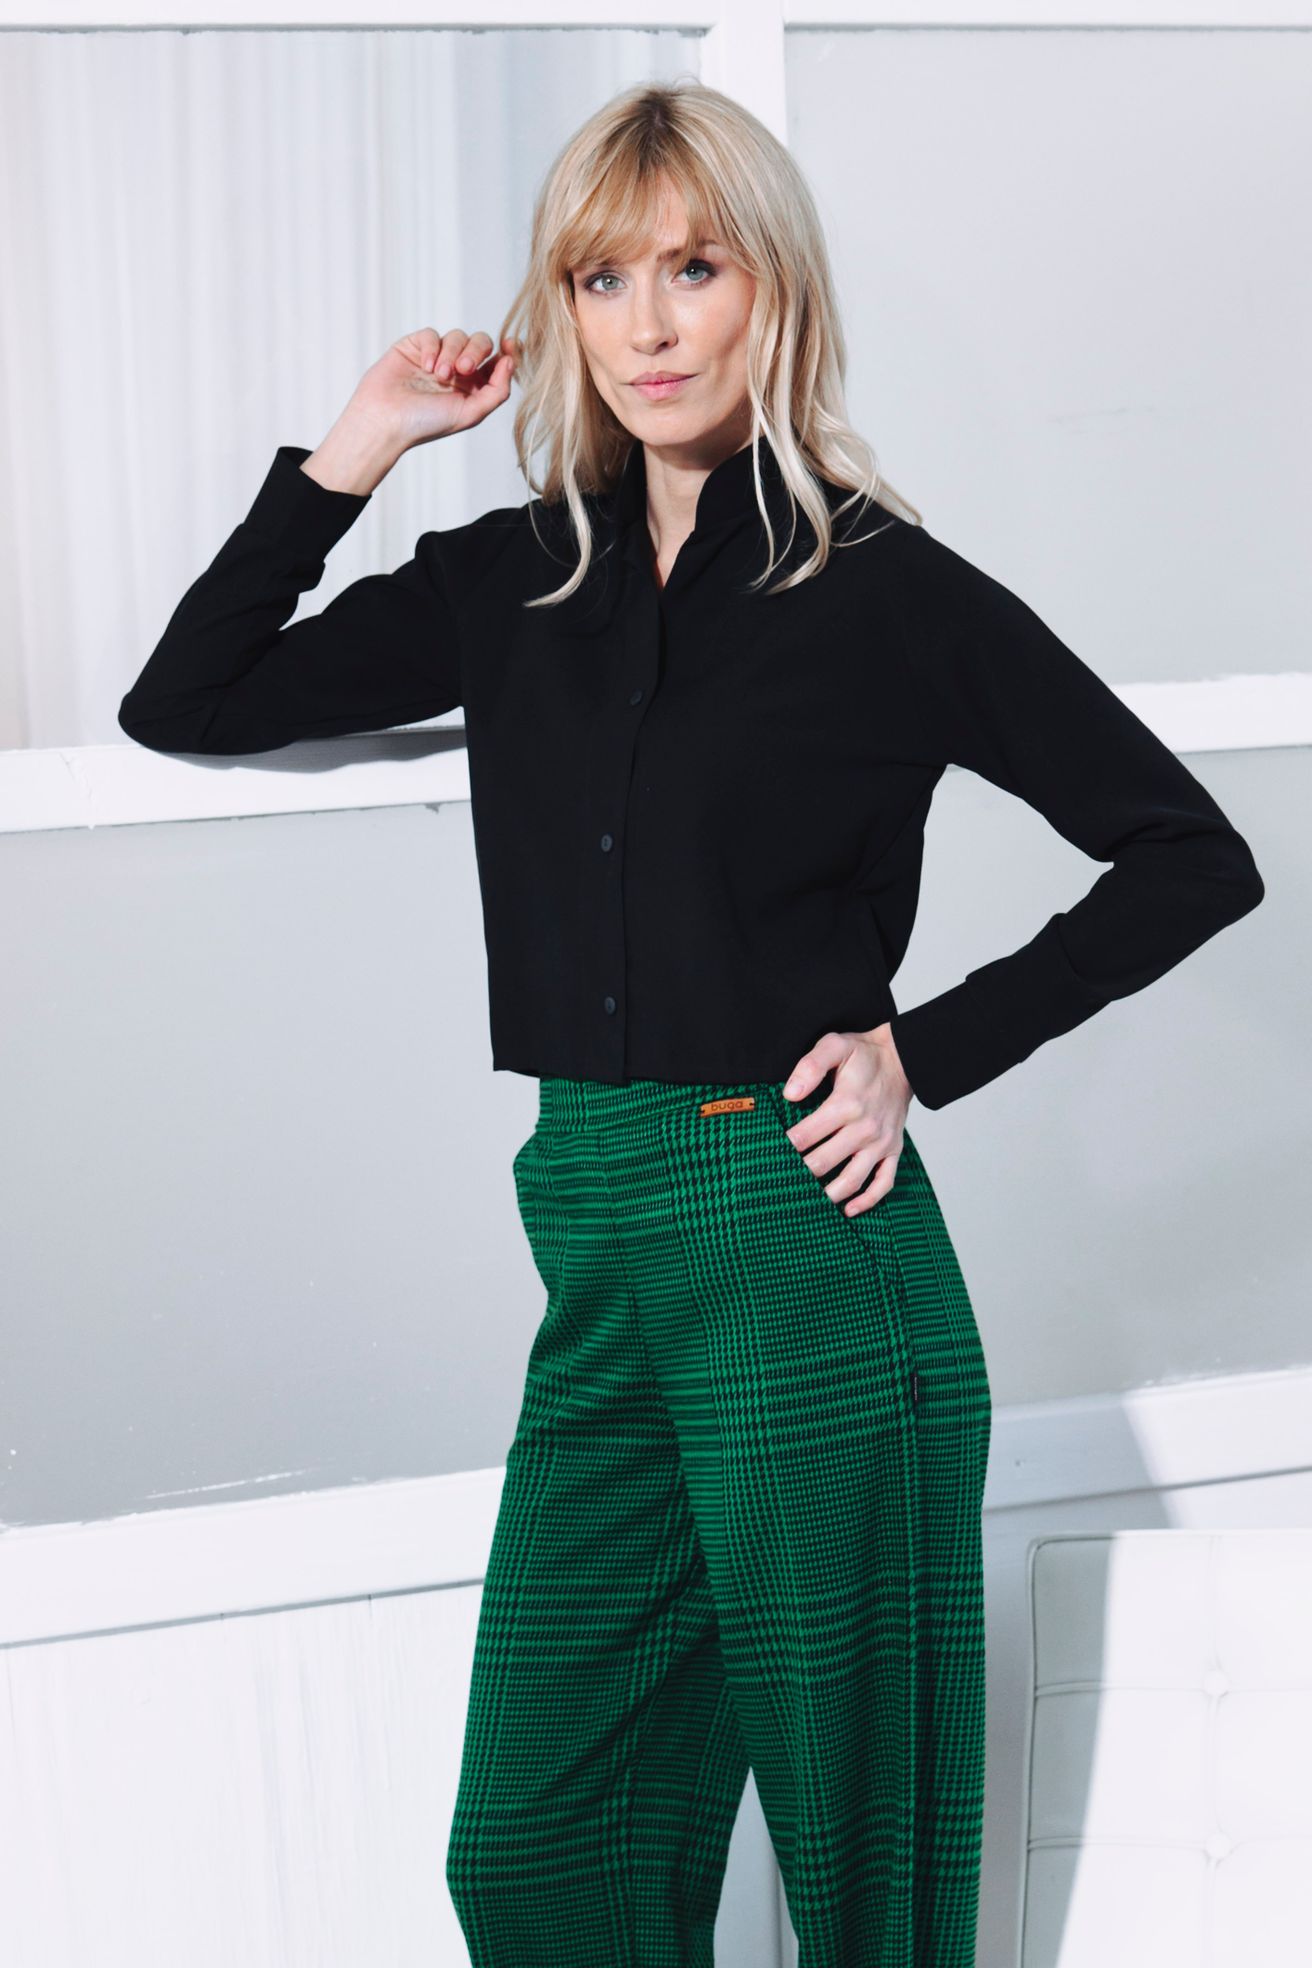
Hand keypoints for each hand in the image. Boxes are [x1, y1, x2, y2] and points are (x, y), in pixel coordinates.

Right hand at [345, 325, 518, 453]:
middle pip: (480, 343)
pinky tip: (425, 367)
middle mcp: (457, 371)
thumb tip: (510, 361)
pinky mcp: (414, 347)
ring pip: (457, 336)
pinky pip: (431, 334)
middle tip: (462, 369)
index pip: (497, 362)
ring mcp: (436, 358)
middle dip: (475, 352)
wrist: (386, 420)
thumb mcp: (471, 413)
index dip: (507, 351)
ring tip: (438, 375)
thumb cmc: (427, 423)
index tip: (510, 344)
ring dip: (451, 353)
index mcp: (473, 387)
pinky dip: (431, 348)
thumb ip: (497, 390)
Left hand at [780, 1022, 913, 1216]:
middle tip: (778, 1182)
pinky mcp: (894, 1150)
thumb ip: (810, 1066)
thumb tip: (789, 1094)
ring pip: (852, 1180)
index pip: (806, 1135)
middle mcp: (865, 1128)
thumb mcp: (834, 1045)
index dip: (784, 1147)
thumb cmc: (864, 1054)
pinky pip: (884, 1183)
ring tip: (806, 1202)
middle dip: (798, 1174)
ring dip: (828, 1195)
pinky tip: (848, 1210)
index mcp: (847, 1104)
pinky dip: (867, 1201)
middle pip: (824, 1163)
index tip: (767, 1155)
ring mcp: (881, 1143)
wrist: (904, 1059)